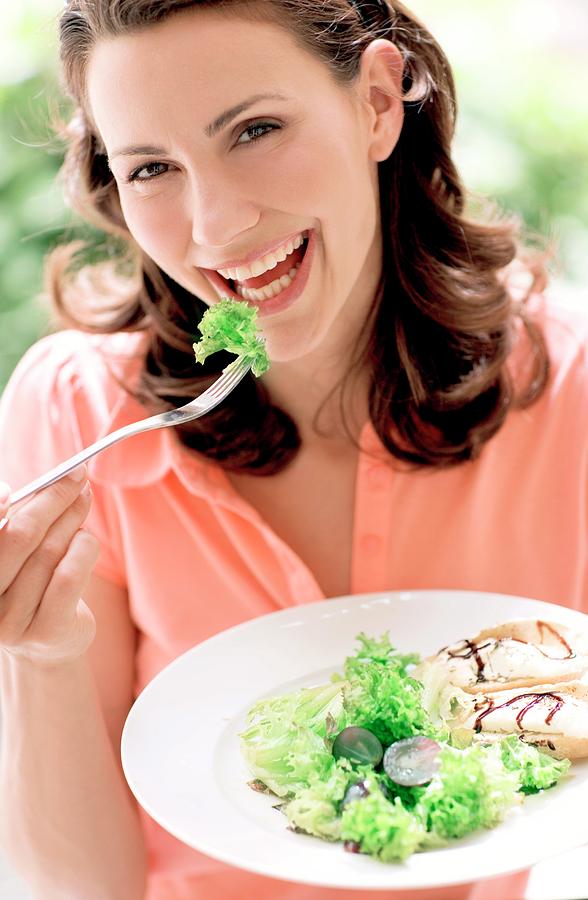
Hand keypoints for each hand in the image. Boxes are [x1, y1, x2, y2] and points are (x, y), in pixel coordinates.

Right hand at [0, 466, 99, 665]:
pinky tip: (86, 539)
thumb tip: (60, 480)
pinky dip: (83, 549)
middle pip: (20, 536)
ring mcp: (10, 621)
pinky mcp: (44, 632)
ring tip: (84, 499)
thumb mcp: (18, 551)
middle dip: (52, 499)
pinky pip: (69, 576)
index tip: (10, 490)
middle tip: (75, 476)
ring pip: (50, 552)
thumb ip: (25, 521)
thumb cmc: (29, 581)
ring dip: (72, 518)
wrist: (45, 644)